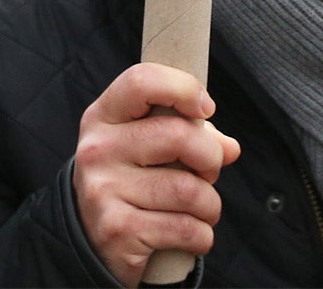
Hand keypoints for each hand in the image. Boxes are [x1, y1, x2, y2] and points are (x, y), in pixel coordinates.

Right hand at [74, 63, 241, 288]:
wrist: (92, 240)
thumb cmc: (132, 179)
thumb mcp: (147, 145)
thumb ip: (188, 133)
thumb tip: (229, 148)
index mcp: (103, 117)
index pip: (142, 81)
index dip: (184, 88)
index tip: (205, 107)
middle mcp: (98, 150)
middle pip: (179, 136)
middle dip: (210, 158)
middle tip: (209, 172)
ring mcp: (103, 191)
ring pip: (188, 190)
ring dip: (210, 204)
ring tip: (202, 209)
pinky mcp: (118, 231)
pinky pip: (185, 228)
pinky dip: (202, 235)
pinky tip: (192, 234)